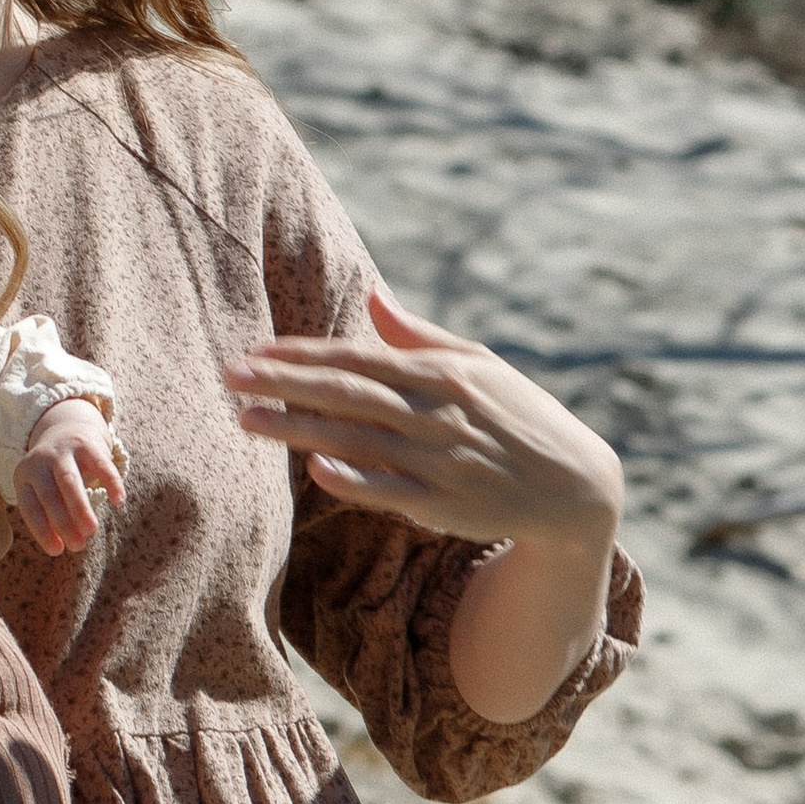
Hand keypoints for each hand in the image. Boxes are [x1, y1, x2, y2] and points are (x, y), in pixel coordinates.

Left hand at [13, 401, 124, 556]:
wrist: (66, 430)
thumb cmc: (55, 476)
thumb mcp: (45, 492)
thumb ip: (52, 517)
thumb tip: (65, 544)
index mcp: (24, 476)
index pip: (30, 506)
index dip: (42, 530)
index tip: (57, 551)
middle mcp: (39, 462)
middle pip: (49, 495)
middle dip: (63, 523)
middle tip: (78, 546)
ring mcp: (63, 451)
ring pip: (69, 481)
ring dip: (80, 508)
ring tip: (92, 532)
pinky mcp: (86, 444)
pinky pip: (99, 465)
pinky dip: (110, 483)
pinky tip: (117, 502)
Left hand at [224, 285, 621, 560]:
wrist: (575, 488)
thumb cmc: (521, 419)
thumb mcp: (480, 366)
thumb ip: (420, 336)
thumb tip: (373, 297)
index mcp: (440, 373)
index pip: (357, 358)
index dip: (301, 354)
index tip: (253, 351)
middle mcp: (435, 413)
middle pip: (346, 392)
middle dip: (284, 382)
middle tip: (229, 375)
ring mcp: (440, 461)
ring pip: (356, 439)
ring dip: (298, 428)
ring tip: (245, 420)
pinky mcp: (446, 506)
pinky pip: (391, 491)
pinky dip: (355, 479)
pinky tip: (316, 468)